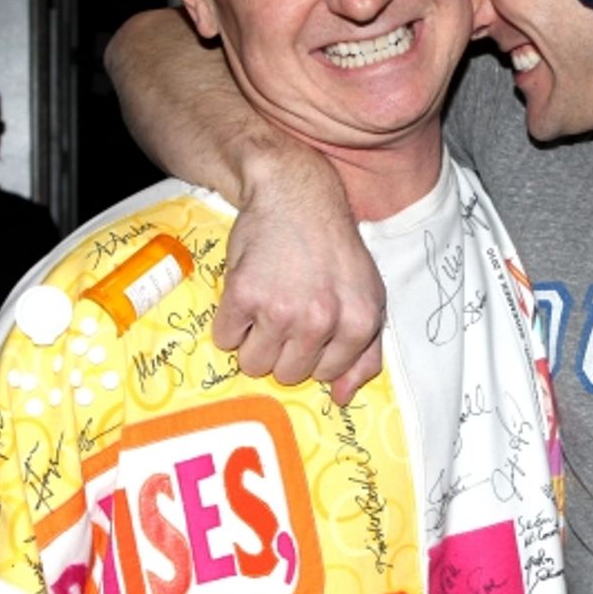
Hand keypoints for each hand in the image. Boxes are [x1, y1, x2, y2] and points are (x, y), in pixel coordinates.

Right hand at [212, 158, 385, 398]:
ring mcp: (281, 309)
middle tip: (286, 311)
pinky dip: (230, 323)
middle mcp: (322, 321)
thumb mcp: (367, 295)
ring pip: (254, 364)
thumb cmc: (333, 249)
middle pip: (288, 375)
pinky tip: (248, 296)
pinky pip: (225, 339)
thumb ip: (364, 351)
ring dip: (253, 341)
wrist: (295, 195)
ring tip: (266, 305)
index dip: (315, 353)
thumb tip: (341, 398)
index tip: (311, 326)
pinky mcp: (244, 295)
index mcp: (359, 323)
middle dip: (283, 349)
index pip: (327, 376)